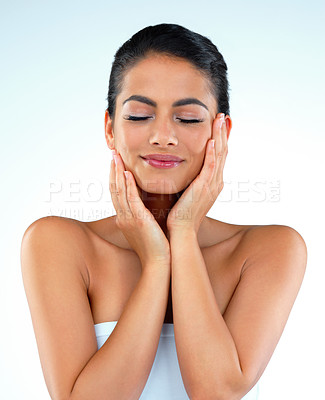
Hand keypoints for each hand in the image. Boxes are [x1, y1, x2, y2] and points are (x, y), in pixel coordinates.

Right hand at [109, 150, 170, 266]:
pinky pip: (131, 199)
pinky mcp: (138, 220)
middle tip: (113, 153)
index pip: (116, 193)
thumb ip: (142, 214)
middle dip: (113, 170)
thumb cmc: (154, 245)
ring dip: (118, 173)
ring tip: (117, 158)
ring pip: (120, 191)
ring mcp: (129, 218)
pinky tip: (128, 174)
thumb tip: (145, 206)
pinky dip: (128, 186)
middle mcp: (123, 216)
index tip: (115, 162)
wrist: (158, 261)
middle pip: (114, 189)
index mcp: (124, 217)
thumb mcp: (144, 227)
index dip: (115, 176)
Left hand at [166, 113, 227, 234]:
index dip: (220, 139)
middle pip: (222, 152)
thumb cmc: (180, 214)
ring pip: (219, 156)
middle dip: (222, 133)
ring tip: (219, 120)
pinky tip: (212, 141)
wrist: (180, 231)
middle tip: (222, 116)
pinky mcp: (203, 189)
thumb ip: (190, 180)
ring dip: (220, 137)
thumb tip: (186, 171)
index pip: (219, 156)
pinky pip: (210, 168)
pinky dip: (212, 154)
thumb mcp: (188, 193)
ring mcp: (211, 185)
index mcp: (212, 183)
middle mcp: (215, 182)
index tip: (218, 125)